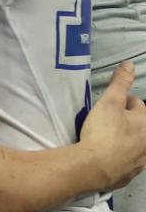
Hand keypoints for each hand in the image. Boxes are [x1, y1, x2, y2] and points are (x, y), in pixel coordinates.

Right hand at [79, 61, 145, 190]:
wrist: (95, 167)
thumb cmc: (104, 130)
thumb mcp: (109, 101)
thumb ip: (120, 82)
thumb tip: (130, 63)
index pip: (138, 105)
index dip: (122, 101)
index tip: (108, 104)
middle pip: (139, 125)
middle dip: (127, 121)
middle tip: (107, 119)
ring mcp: (142, 161)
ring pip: (136, 144)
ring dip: (126, 139)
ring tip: (107, 137)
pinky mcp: (131, 174)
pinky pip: (130, 161)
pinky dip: (121, 156)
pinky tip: (107, 154)